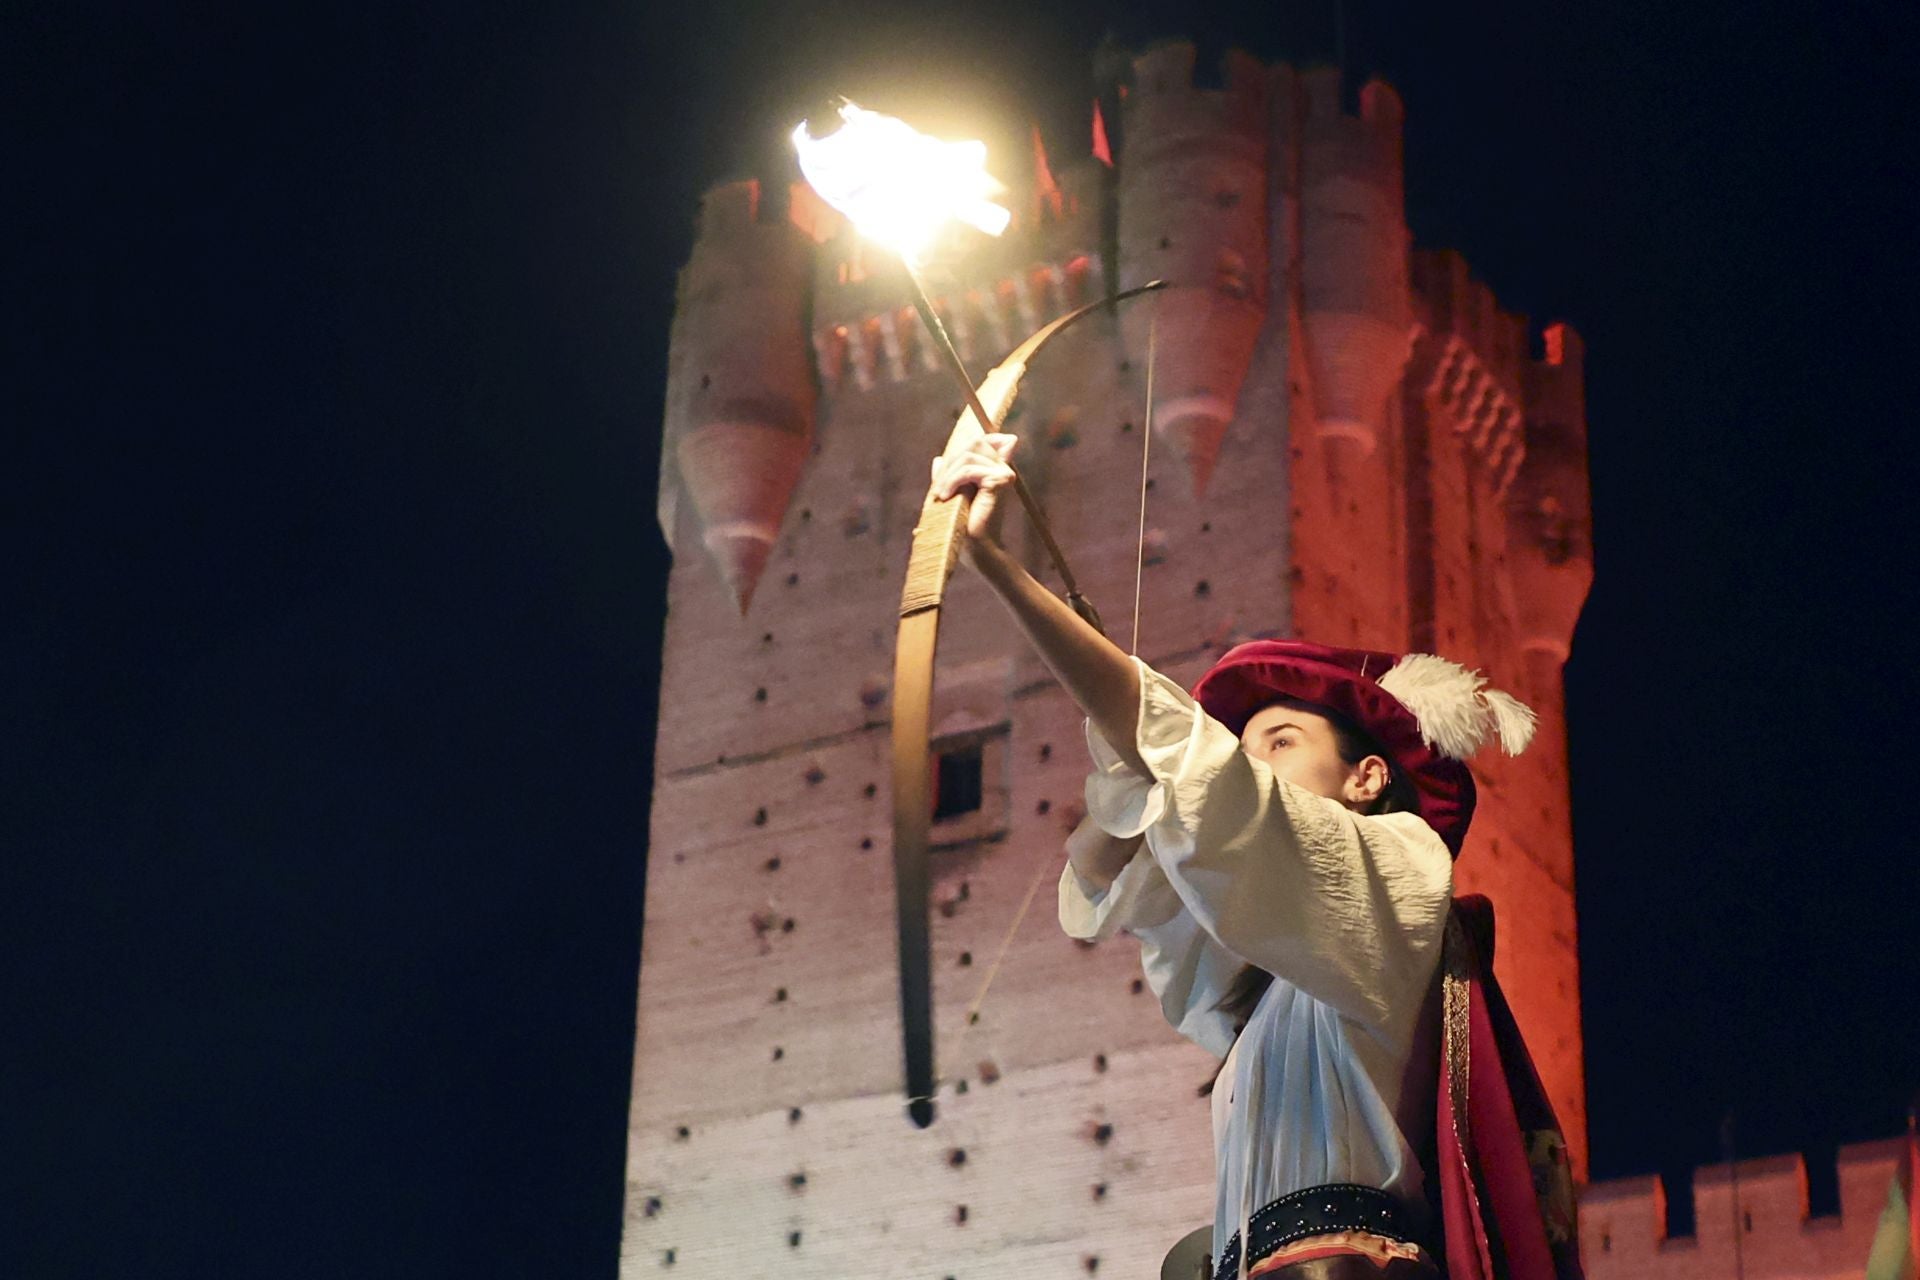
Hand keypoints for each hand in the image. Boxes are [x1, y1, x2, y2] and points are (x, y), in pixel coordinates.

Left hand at [929, 430, 1018, 567]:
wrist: (978, 551)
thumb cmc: (965, 528)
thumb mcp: (952, 496)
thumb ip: (948, 476)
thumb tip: (937, 459)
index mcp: (995, 469)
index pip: (981, 441)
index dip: (962, 447)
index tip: (944, 470)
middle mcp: (1003, 468)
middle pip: (974, 444)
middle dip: (950, 463)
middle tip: (939, 488)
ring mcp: (1003, 474)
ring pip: (968, 456)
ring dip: (948, 475)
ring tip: (940, 495)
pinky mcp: (999, 481)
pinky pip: (969, 471)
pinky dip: (952, 482)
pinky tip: (945, 497)